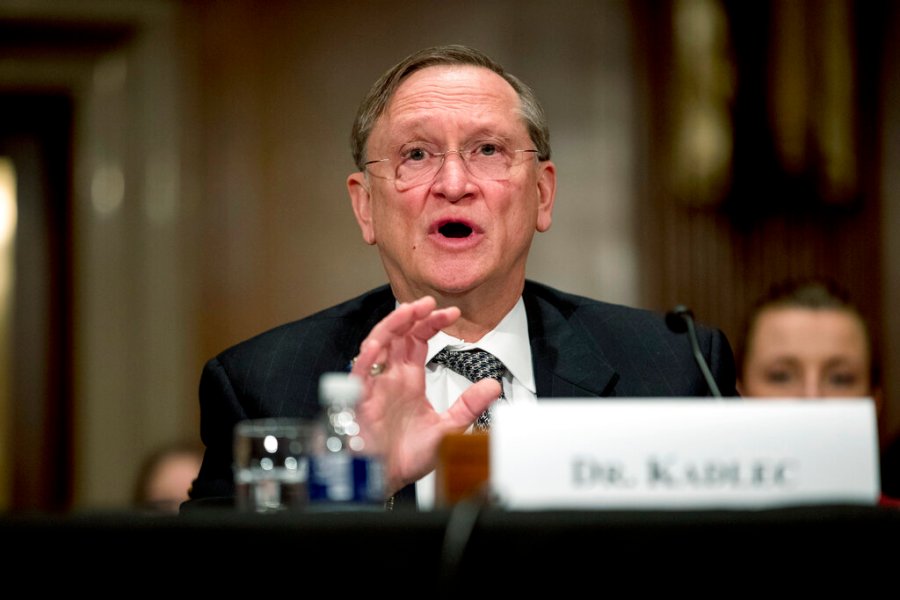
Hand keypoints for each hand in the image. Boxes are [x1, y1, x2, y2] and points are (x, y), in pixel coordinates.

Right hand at [350, 296, 499, 495]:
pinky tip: (379, 343)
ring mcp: (375, 385)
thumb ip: (469, 405)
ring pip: (378, 344)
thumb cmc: (406, 455)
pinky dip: (367, 356)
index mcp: (409, 380)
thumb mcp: (448, 427)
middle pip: (399, 335)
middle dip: (413, 315)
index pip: (419, 340)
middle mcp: (391, 377)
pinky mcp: (360, 399)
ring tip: (409, 311)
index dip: (432, 323)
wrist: (387, 479)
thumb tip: (492, 386)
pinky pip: (359, 372)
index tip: (451, 314)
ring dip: (392, 326)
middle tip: (430, 303)